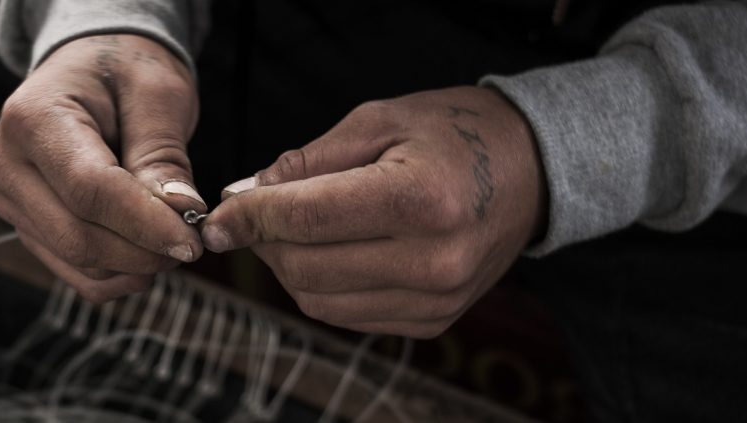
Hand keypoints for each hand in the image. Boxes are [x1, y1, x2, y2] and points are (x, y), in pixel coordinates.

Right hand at [0, 34, 204, 301]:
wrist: (89, 70)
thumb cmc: (123, 71)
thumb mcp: (155, 93)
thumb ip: (163, 153)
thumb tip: (178, 213)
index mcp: (32, 118)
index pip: (89, 189)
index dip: (144, 223)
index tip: (193, 240)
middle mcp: (6, 162)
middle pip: (76, 234)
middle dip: (142, 251)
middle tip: (194, 244)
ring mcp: (10, 200)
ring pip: (75, 260)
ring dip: (133, 266)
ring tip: (175, 242)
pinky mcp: (25, 226)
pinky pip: (72, 273)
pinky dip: (116, 275)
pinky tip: (148, 257)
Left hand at [201, 86, 546, 337]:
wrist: (531, 171)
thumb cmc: (452, 134)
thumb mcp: (378, 121)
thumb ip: (307, 162)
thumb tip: (243, 196)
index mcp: (421, 200)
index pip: (306, 219)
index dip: (248, 218)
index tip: (215, 216)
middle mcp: (434, 260)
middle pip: (305, 269)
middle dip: (264, 241)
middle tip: (252, 214)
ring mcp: (437, 299)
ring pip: (318, 302)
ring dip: (287, 267)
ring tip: (291, 229)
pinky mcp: (433, 321)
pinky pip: (348, 316)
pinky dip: (321, 287)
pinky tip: (328, 251)